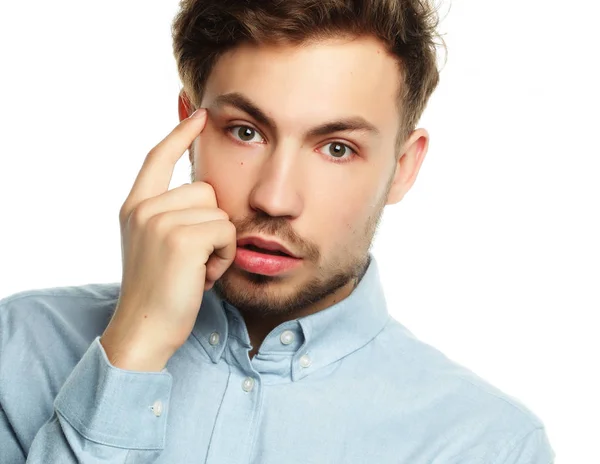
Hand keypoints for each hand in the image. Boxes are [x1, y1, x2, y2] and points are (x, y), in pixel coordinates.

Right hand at [100, 109, 236, 371]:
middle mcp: (143, 208)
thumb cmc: (160, 292)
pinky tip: (205, 276)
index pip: (158, 157)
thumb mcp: (157, 245)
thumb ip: (172, 214)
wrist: (144, 330)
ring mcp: (159, 221)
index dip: (180, 134)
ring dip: (220, 243)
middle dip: (212, 224)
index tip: (199, 114)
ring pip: (220, 212)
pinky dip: (225, 256)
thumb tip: (206, 191)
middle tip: (194, 259)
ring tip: (198, 268)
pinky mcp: (180, 238)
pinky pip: (227, 231)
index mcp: (135, 207)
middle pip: (206, 189)